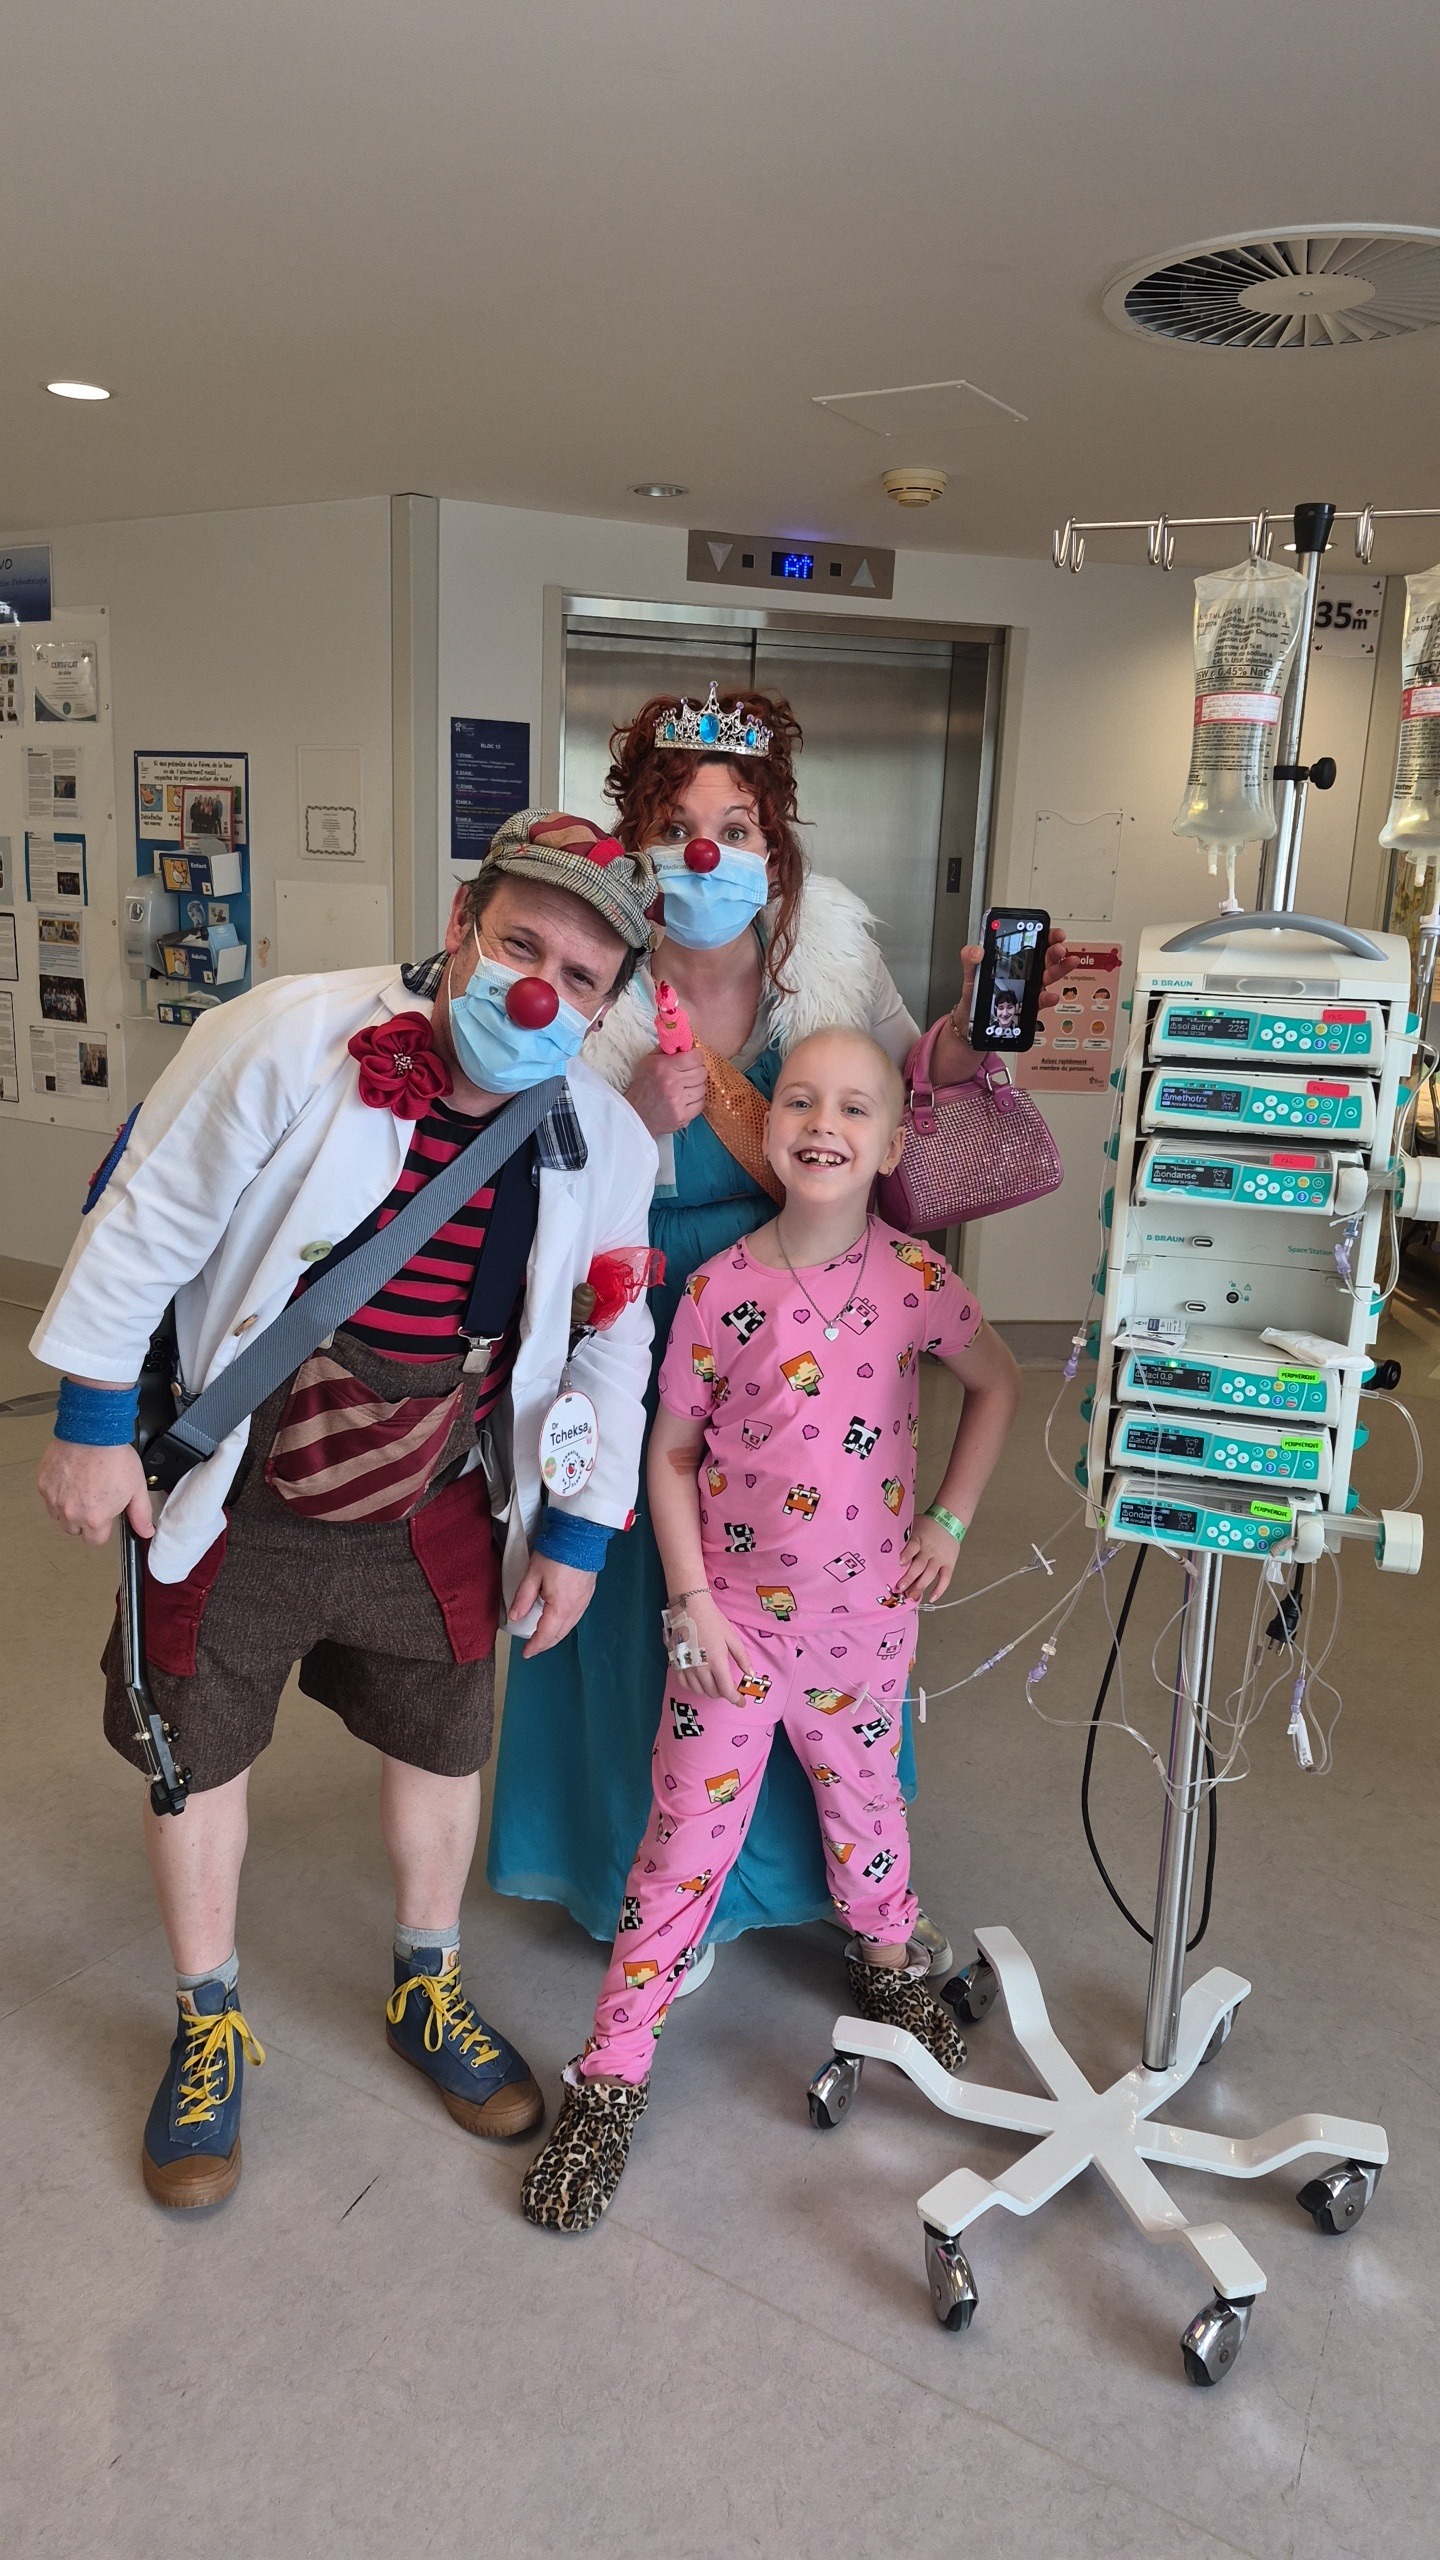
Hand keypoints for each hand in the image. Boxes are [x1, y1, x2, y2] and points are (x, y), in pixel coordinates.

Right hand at [38, 1439, 153, 1546]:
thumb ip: (140, 1514)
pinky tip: (70, 1477)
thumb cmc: (114, 1456)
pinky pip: (48, 1497)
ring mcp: (54, 1498)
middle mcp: (71, 1512)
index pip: (95, 1540)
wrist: (92, 1432)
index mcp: (94, 1517)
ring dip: (68, 1508)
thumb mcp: (136, 1487)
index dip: (102, 1530)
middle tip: (93, 1499)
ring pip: (58, 1515)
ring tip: (81, 1487)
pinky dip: (57, 1491)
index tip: (105, 1518)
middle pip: (75, 1529)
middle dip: (84, 1520)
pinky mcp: (43, 1484)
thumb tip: (145, 1532)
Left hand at [509, 1555, 596, 1656]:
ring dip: (556, 1635)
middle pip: (559, 1634)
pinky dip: (565, 1625)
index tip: (526, 1653)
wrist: (582, 1536)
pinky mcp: (588, 1594)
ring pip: (569, 1627)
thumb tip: (514, 1617)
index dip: (535, 1645)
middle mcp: (575, 1609)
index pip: (546, 1634)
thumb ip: (523, 1598)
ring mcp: (584, 1602)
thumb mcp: (533, 1574)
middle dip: (545, 1643)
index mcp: (560, 1608)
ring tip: (544, 1637)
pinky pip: (576, 1617)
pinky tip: (559, 1621)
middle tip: (533, 1648)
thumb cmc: (556, 1553)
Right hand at [626, 1047, 708, 1136]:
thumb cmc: (643, 1085)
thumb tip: (683, 1040)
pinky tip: (685, 1099)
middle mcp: (672, 1083)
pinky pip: (701, 1103)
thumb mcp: (648, 1061)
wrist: (635, 1114)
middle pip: (701, 1072)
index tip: (692, 1059)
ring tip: (684, 1088)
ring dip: (695, 1087)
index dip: (696, 1057)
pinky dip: (695, 1101)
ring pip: (702, 1088)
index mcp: (664, 1067)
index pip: (695, 1057)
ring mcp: (678, 1102)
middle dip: (696, 1071)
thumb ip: (666, 1049)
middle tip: (688, 1074)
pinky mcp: (683, 1116)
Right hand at [671, 1590, 754, 1703]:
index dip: (735, 1699)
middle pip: (713, 1692)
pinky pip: (685, 1684)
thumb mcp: (732, 1638)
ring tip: (715, 1684)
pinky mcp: (676, 1663)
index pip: (726, 1690)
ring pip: (699, 1690)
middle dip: (723, 1693)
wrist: (690, 1607)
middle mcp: (700, 1669)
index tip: (741, 1702)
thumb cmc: (714, 1621)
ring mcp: (687, 1667)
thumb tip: (751, 1674)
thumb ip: (742, 1658)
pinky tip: (700, 1681)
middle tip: (729, 1687)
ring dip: (709, 1691)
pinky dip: (694, 1687)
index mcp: (717, 1662)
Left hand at [893, 1511, 962, 1603]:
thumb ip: (902, 1536)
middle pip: (920, 1565)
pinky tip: (931, 1597)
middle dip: (909, 1578)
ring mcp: (940, 1558)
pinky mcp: (949, 1564)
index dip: (906, 1555)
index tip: (898, 1563)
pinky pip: (945, 1578)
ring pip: (930, 1574)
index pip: (912, 1547)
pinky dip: (940, 1589)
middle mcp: (929, 1550)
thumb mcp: (912, 1525)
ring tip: (910, 1595)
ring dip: (920, 1586)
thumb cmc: (926, 1524)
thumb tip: (883, 1544)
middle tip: (900, 1588)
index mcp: (919, 1538)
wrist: (950, 1520)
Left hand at [933, 927, 1071, 1080]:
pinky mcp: (1028, 1007)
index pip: (1033, 944)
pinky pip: (1040, 1002)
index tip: (1053, 933)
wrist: (971, 1022)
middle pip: (1046, 958)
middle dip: (1055, 950)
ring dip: (1059, 969)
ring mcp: (1029, 990)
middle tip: (1059, 947)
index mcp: (1014, 961)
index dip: (1046, 937)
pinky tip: (1051, 995)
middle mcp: (1025, 974)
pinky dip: (1048, 998)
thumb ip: (970, 959)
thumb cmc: (975, 995)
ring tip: (1067, 962)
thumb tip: (977, 951)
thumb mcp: (971, 974)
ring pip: (1048, 977)